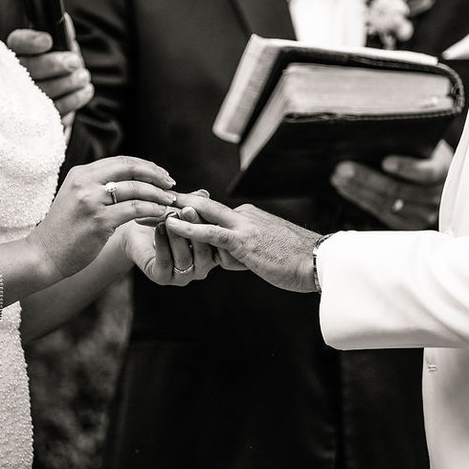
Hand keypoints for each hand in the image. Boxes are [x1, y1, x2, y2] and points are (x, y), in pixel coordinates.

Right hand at [7, 14, 93, 126]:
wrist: (60, 97)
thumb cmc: (57, 66)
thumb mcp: (60, 48)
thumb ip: (62, 34)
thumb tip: (66, 21)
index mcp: (18, 52)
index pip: (17, 44)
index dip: (30, 42)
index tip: (48, 40)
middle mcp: (15, 76)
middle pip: (28, 70)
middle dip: (53, 65)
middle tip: (74, 61)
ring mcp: (26, 99)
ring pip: (42, 93)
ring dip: (68, 83)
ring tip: (84, 77)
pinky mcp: (40, 117)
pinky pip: (55, 113)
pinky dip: (73, 100)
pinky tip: (85, 91)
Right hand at [27, 156, 176, 279]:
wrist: (44, 255)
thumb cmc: (65, 229)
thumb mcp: (76, 197)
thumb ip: (97, 186)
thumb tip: (129, 179)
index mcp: (81, 173)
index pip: (121, 160)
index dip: (145, 166)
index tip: (161, 174)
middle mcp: (85, 183)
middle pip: (130, 168)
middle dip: (156, 174)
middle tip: (171, 183)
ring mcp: (91, 201)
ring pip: (136, 189)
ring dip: (158, 194)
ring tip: (170, 201)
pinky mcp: (99, 221)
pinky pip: (135, 209)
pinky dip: (153, 210)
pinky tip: (162, 214)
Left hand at [122, 196, 218, 285]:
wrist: (138, 234)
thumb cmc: (164, 221)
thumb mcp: (181, 211)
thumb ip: (194, 205)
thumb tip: (204, 194)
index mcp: (211, 253)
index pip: (215, 242)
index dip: (207, 224)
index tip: (197, 207)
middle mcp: (200, 267)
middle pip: (203, 252)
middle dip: (194, 229)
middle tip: (185, 211)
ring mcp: (183, 276)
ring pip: (184, 259)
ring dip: (177, 237)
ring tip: (169, 218)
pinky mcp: (163, 278)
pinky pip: (165, 264)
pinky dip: (162, 244)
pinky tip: (158, 228)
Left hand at [164, 196, 319, 293]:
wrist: (318, 263)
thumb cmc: (296, 261)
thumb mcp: (264, 251)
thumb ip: (243, 248)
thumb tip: (227, 256)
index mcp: (248, 216)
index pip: (212, 213)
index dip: (188, 210)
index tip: (166, 210)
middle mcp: (244, 215)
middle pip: (202, 207)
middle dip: (174, 206)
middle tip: (150, 205)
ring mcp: (244, 225)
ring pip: (203, 215)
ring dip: (175, 215)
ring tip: (150, 214)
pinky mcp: (244, 240)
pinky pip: (211, 231)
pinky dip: (189, 226)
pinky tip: (171, 223)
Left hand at [330, 140, 452, 228]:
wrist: (437, 177)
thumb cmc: (424, 154)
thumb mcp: (424, 145)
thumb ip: (410, 142)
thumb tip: (375, 133)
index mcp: (444, 171)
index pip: (427, 172)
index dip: (407, 168)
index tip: (386, 161)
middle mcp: (436, 196)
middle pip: (399, 190)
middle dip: (368, 178)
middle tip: (345, 167)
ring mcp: (423, 214)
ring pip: (386, 203)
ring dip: (358, 189)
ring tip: (338, 177)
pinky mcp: (407, 224)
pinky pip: (380, 213)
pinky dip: (360, 199)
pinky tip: (345, 188)